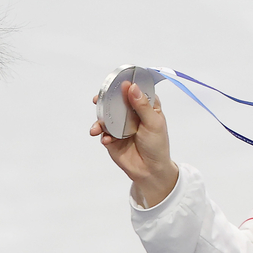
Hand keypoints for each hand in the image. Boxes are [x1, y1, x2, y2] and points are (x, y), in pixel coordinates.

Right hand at [89, 80, 179, 206]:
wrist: (150, 170)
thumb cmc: (156, 145)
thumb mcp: (153, 123)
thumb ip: (142, 105)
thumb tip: (132, 87)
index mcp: (145, 106)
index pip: (135, 90)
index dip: (127, 85)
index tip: (119, 82)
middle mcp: (131, 113)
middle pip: (116, 100)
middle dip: (106, 100)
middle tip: (97, 99)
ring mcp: (120, 126)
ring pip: (106, 116)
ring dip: (99, 120)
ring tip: (96, 128)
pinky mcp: (111, 138)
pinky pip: (103, 133)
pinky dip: (103, 135)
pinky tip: (107, 140)